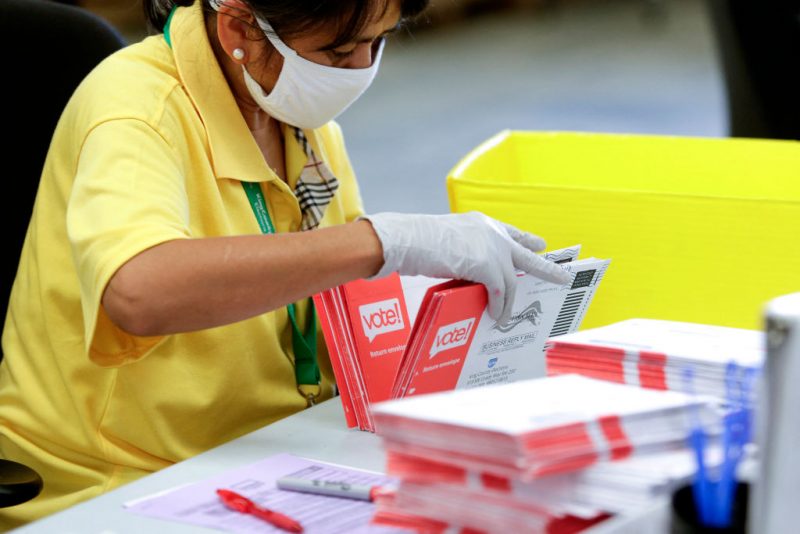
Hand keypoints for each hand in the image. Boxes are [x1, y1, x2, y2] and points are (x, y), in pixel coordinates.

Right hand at [361, 212, 571, 323]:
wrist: (408, 239)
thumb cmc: (416, 241)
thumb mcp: (446, 242)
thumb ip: (465, 253)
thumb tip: (470, 273)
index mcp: (481, 224)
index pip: (511, 233)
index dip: (526, 241)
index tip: (540, 244)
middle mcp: (491, 233)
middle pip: (526, 254)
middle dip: (546, 268)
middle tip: (563, 277)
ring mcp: (491, 248)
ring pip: (511, 280)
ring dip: (509, 302)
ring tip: (505, 317)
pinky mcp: (487, 264)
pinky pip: (500, 291)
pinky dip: (499, 305)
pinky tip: (495, 314)